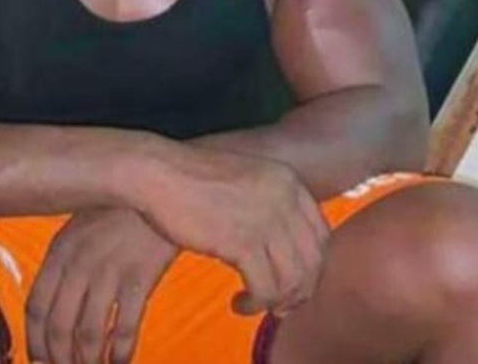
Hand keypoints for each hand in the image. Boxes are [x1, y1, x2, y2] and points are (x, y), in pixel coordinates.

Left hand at [25, 207, 177, 363]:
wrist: (159, 184)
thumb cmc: (120, 208)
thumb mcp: (81, 226)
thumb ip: (64, 262)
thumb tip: (52, 307)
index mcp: (60, 250)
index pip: (36, 307)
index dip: (35, 341)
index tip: (39, 360)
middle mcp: (79, 263)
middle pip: (58, 327)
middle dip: (60, 360)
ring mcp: (109, 271)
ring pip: (88, 335)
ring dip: (88, 362)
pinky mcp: (139, 278)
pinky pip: (123, 329)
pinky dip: (119, 354)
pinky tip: (120, 362)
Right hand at [142, 149, 328, 316]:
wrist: (157, 171)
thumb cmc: (191, 177)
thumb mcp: (244, 178)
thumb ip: (270, 201)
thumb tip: (284, 245)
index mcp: (287, 179)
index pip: (321, 234)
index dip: (312, 265)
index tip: (294, 281)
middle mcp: (285, 197)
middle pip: (312, 260)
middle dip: (300, 290)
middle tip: (280, 305)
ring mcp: (266, 218)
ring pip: (292, 279)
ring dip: (276, 301)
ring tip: (255, 305)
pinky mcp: (242, 241)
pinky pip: (265, 289)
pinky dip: (255, 304)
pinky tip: (238, 304)